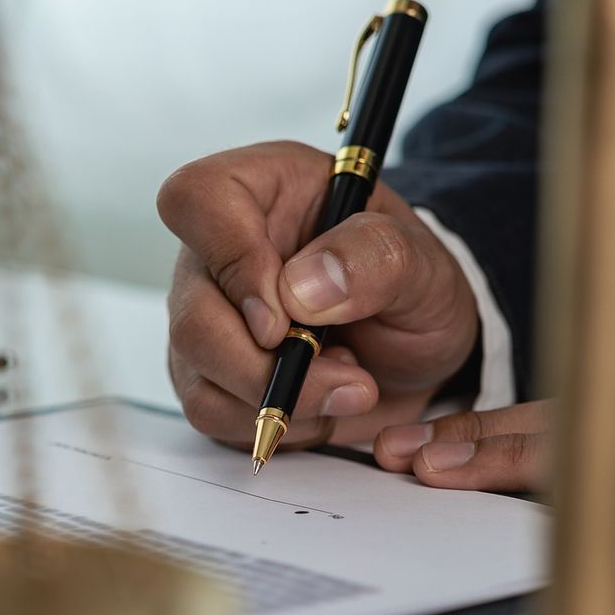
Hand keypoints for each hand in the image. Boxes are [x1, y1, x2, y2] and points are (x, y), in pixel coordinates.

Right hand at [160, 141, 480, 449]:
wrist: (416, 343)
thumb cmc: (411, 283)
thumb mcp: (421, 259)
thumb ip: (374, 257)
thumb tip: (302, 289)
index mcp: (261, 191)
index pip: (197, 199)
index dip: (233, 260)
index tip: (285, 317)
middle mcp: (218, 252)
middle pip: (193, 313)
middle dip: (267, 366)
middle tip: (347, 378)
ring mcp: (206, 315)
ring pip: (198, 373)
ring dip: (279, 399)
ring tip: (346, 384)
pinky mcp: (209, 373)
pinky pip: (213, 412)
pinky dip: (276, 423)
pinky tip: (319, 404)